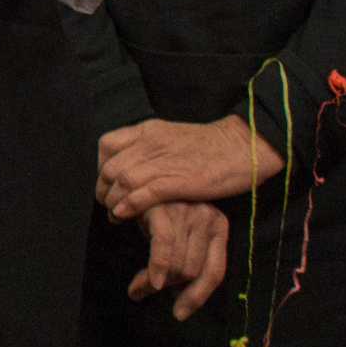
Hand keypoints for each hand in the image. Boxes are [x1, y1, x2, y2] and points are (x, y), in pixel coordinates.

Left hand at [99, 115, 284, 219]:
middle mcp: (150, 144)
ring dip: (113, 201)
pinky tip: (123, 215)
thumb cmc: (212, 146)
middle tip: (107, 204)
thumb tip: (133, 166)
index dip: (101, 166)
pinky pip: (143, 193)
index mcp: (148, 131)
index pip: (107, 145)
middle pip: (110, 167)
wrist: (244, 146)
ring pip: (122, 181)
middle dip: (103, 189)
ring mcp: (163, 162)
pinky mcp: (178, 181)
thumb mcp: (172, 137)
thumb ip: (150, 147)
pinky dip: (128, 205)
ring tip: (115, 215)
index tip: (107, 182)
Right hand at [128, 200, 230, 320]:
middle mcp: (208, 218)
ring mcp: (187, 213)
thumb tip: (175, 299)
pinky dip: (155, 270)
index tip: (179, 313)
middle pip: (191, 271)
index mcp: (218, 225)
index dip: (197, 297)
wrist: (134, 170)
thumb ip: (182, 257)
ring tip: (137, 286)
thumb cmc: (156, 205)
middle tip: (144, 289)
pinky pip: (163, 250)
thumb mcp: (177, 231)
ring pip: (177, 265)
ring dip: (155, 282)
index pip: (214, 272)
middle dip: (168, 287)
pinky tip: (143, 284)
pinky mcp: (164, 209)